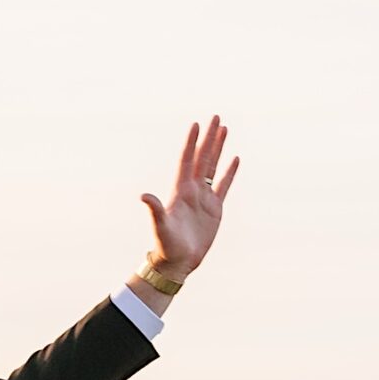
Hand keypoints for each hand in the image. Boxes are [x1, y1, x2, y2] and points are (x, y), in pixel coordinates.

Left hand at [139, 116, 238, 280]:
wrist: (177, 262)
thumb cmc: (166, 246)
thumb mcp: (161, 227)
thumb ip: (155, 210)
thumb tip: (143, 196)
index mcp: (180, 191)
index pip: (187, 160)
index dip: (191, 142)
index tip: (196, 124)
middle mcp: (192, 190)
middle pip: (202, 157)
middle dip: (209, 137)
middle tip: (216, 117)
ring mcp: (204, 198)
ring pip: (213, 167)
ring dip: (219, 148)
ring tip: (224, 130)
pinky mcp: (214, 208)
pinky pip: (223, 185)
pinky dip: (229, 172)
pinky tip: (235, 159)